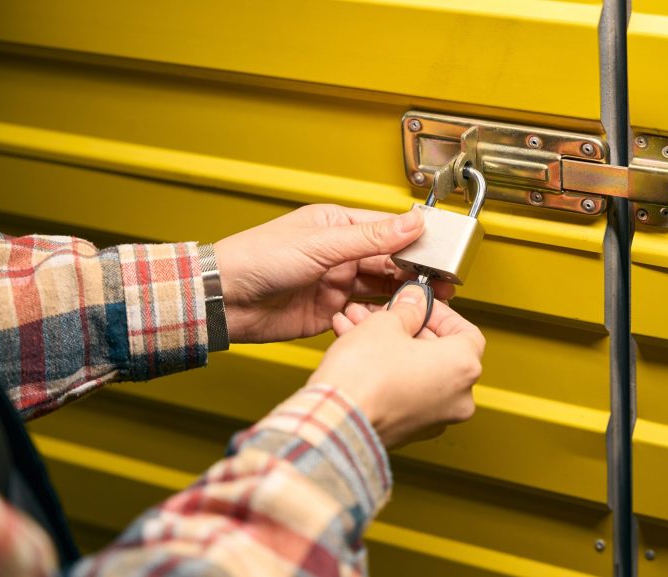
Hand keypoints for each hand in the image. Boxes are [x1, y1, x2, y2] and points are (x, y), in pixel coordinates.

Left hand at [214, 204, 455, 342]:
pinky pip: (366, 314)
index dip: (416, 241)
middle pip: (390, 261)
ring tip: (429, 301)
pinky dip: (383, 316)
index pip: (388, 229)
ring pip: (382, 288)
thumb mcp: (321, 244)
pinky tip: (398, 318)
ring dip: (404, 294)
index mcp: (337, 226)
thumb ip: (370, 237)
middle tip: (444, 282)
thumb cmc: (257, 260)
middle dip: (416, 271)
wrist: (223, 301)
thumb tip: (411, 222)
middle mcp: (339, 254)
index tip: (442, 251)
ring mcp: (336, 284)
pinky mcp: (331, 313)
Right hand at [308, 284, 484, 447]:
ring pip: (417, 370)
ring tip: (360, 327)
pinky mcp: (411, 429)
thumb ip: (408, 308)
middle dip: (405, 327)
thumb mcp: (387, 323)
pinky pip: (406, 391)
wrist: (335, 421)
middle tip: (383, 313)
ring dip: (390, 346)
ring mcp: (436, 417)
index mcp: (464, 367)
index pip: (466, 332)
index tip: (419, 305)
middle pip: (438, 351)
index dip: (440, 314)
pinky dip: (388, 371)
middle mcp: (458, 397)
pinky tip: (359, 352)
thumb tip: (415, 301)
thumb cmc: (364, 378)